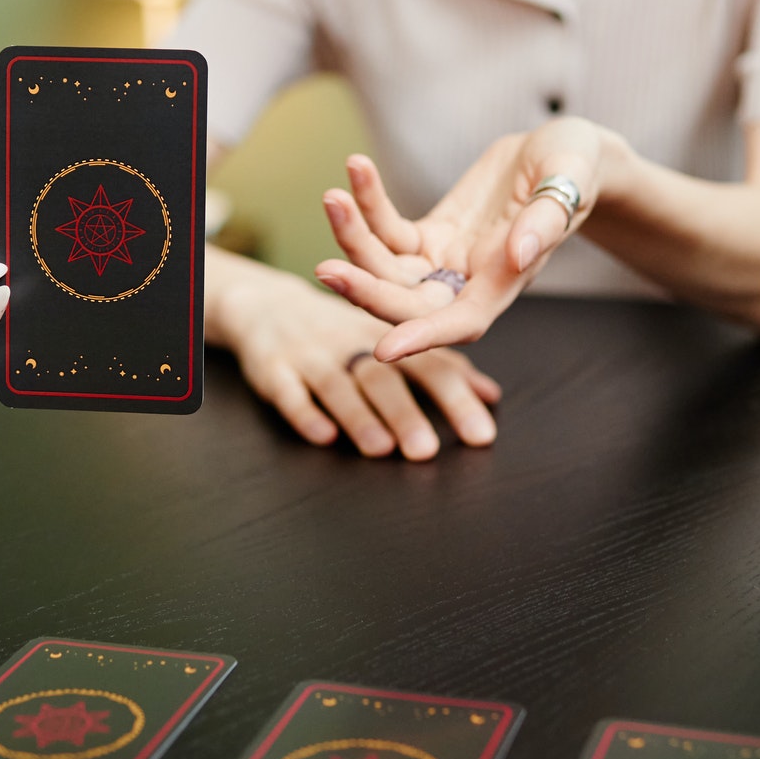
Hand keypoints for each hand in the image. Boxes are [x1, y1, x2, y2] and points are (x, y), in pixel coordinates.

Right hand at [216, 263, 499, 460]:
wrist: (268, 307)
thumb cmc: (343, 333)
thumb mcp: (391, 341)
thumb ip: (442, 367)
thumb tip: (491, 396)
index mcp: (388, 337)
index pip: (429, 366)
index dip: (456, 399)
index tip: (481, 436)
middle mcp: (351, 342)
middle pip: (383, 375)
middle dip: (405, 412)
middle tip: (426, 451)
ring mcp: (311, 355)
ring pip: (337, 384)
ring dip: (359, 416)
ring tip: (381, 448)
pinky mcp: (273, 369)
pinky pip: (288, 390)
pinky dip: (305, 413)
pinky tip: (323, 436)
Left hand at [314, 118, 605, 361]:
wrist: (563, 153)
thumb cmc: (576, 165)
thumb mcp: (570, 180)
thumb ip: (547, 220)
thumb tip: (520, 255)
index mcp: (506, 281)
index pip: (461, 323)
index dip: (424, 339)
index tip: (384, 350)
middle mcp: (469, 281)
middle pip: (408, 303)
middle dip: (366, 290)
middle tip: (326, 270)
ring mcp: (444, 260)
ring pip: (387, 267)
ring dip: (355, 238)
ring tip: (334, 198)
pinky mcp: (428, 235)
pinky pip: (388, 228)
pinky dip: (368, 203)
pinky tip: (356, 169)